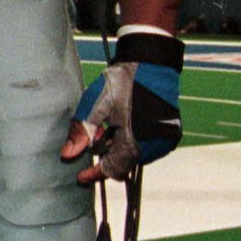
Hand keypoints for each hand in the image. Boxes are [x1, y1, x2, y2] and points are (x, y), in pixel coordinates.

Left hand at [61, 32, 182, 182]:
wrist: (151, 63)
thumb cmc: (122, 82)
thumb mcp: (96, 105)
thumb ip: (82, 132)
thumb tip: (68, 155)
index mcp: (136, 142)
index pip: (114, 169)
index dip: (95, 174)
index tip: (80, 177)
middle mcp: (155, 146)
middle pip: (125, 163)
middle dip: (107, 156)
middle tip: (94, 139)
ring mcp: (165, 140)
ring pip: (137, 156)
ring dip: (120, 148)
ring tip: (108, 128)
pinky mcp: (171, 132)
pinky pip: (148, 146)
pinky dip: (133, 141)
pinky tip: (123, 125)